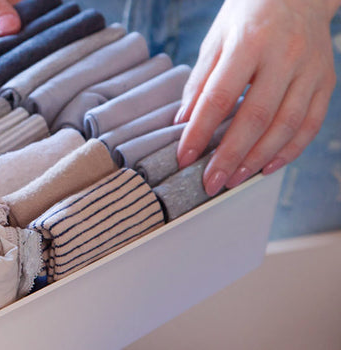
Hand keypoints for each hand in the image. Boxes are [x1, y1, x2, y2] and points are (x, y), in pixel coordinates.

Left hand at [174, 0, 339, 195]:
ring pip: (286, 125)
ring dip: (258, 159)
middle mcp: (285, 56)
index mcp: (250, 42)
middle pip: (256, 116)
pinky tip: (267, 167)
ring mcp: (310, 70)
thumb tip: (183, 121)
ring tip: (233, 179)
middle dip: (230, 155)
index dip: (200, 131)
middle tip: (210, 182)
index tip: (184, 156)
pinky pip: (310, 123)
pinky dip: (289, 150)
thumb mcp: (216, 38)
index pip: (220, 96)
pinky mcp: (326, 81)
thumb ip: (200, 80)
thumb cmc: (249, 16)